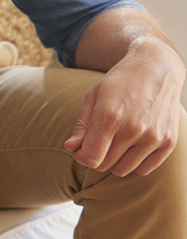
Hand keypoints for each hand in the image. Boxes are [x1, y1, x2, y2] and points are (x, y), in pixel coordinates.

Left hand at [64, 45, 182, 175]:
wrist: (156, 68)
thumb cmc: (120, 82)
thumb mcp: (93, 97)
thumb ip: (82, 126)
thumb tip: (70, 148)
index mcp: (110, 117)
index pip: (90, 158)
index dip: (81, 156)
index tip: (80, 148)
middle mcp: (134, 129)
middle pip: (104, 165)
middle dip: (95, 156)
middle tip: (97, 141)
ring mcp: (154, 137)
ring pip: (122, 170)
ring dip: (114, 161)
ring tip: (114, 142)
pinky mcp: (168, 142)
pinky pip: (144, 169)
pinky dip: (134, 163)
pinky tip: (131, 146)